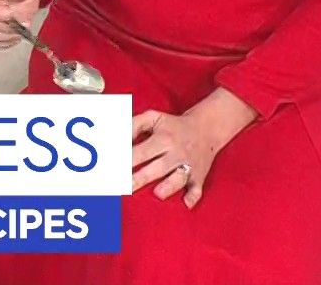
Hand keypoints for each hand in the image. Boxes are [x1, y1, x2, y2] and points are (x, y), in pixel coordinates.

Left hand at [130, 91, 254, 207]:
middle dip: (141, 178)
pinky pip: (197, 188)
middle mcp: (176, 153)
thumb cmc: (173, 125)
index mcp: (164, 139)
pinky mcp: (199, 176)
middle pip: (157, 168)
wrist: (206, 128)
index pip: (142, 151)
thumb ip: (134, 125)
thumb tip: (118, 138)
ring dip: (168, 186)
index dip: (127, 160)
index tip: (114, 169)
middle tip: (125, 187)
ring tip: (157, 193)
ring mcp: (189, 165)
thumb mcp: (153, 118)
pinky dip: (193, 196)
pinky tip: (186, 203)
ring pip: (179, 178)